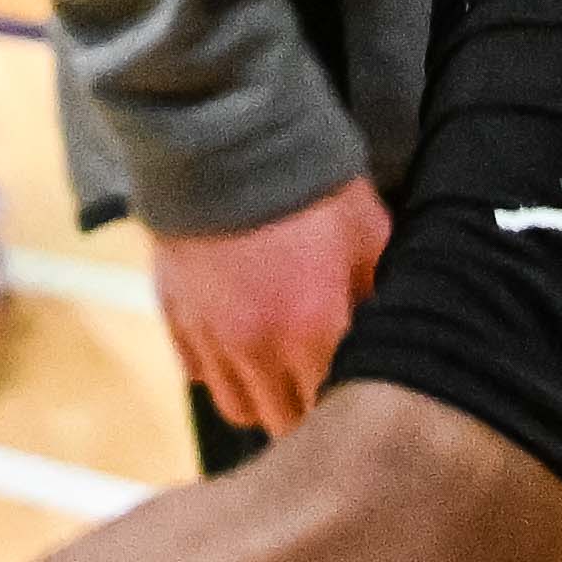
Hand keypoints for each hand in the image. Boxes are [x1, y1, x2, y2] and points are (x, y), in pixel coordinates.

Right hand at [145, 178, 382, 438]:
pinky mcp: (173, 314)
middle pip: (283, 425)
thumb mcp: (369, 235)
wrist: (227, 137)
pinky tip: (239, 338)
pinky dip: (220, 366)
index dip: (349, 410)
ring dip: (261, 398)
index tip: (360, 398)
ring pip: (237, 408)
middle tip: (322, 386)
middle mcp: (257, 348)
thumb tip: (387, 335)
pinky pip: (197, 371)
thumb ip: (379, 296)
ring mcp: (209, 334)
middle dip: (306, 414)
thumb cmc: (310, 185)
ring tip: (278, 370)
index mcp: (314, 332)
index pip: (333, 413)